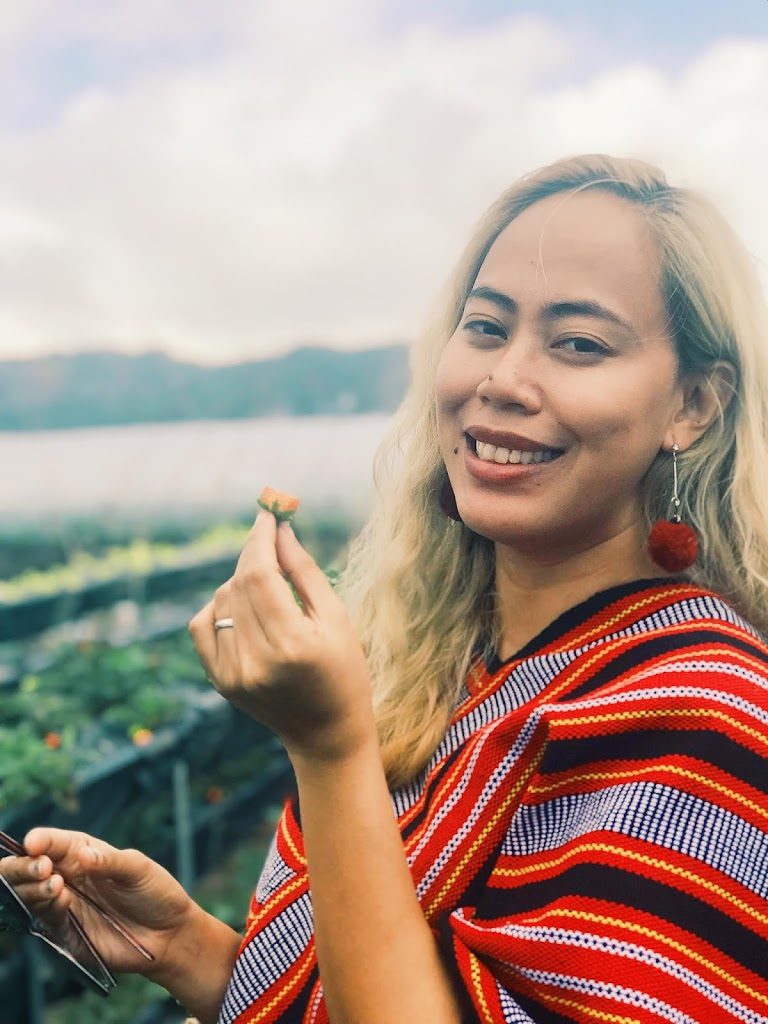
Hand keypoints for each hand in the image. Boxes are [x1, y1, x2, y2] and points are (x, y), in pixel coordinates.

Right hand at [0, 827, 192, 975]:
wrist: (168, 934)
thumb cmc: (156, 893)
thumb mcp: (139, 869)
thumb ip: (110, 862)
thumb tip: (83, 854)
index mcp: (83, 852)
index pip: (52, 842)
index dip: (40, 840)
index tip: (33, 843)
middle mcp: (67, 876)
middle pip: (28, 868)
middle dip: (23, 865)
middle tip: (41, 867)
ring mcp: (64, 905)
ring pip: (28, 894)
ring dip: (33, 888)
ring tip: (54, 884)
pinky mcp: (65, 932)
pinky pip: (44, 920)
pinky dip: (47, 909)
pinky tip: (61, 900)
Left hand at [188, 511, 375, 764]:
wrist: (327, 734)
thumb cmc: (344, 671)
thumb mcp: (337, 619)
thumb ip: (304, 572)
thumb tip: (280, 530)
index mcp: (292, 645)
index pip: (261, 575)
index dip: (260, 538)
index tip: (267, 515)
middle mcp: (256, 660)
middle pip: (239, 583)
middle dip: (253, 553)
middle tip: (269, 536)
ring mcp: (233, 674)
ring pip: (221, 599)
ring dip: (241, 580)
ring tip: (270, 587)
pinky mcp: (220, 681)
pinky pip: (203, 624)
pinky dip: (219, 606)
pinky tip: (243, 608)